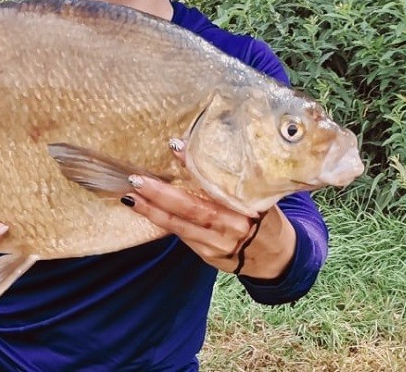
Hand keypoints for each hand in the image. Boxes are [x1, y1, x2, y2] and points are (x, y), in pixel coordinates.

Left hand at [121, 139, 295, 278]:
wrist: (275, 258)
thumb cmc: (266, 217)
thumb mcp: (258, 195)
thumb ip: (233, 178)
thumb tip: (195, 146)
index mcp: (247, 208)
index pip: (216, 186)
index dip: (194, 169)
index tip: (175, 148)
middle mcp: (231, 228)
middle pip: (191, 210)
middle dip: (161, 195)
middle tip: (137, 179)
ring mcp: (217, 245)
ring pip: (179, 226)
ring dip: (151, 211)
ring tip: (130, 195)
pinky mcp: (206, 255)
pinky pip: (180, 235)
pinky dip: (161, 221)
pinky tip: (143, 208)